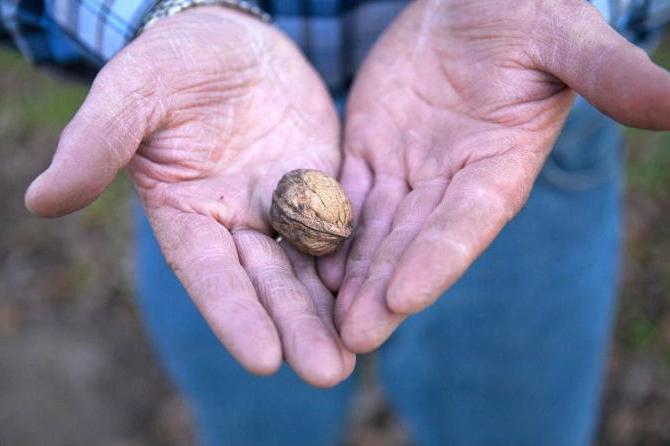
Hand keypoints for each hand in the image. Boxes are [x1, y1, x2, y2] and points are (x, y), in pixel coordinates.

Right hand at [25, 7, 353, 386]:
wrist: (233, 39)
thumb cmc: (175, 61)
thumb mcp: (135, 93)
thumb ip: (98, 143)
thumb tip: (41, 200)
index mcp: (187, 212)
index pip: (210, 274)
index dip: (234, 315)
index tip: (263, 359)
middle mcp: (236, 221)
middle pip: (268, 283)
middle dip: (296, 327)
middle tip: (329, 373)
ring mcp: (281, 206)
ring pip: (308, 267)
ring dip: (331, 310)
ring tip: (359, 352)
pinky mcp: (319, 186)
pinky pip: (343, 226)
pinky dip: (358, 259)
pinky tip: (383, 289)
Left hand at [319, 0, 669, 351]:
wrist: (475, 2)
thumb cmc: (527, 12)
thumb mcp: (566, 39)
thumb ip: (608, 74)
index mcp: (498, 167)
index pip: (466, 223)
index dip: (436, 259)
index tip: (402, 297)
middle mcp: (451, 182)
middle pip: (413, 244)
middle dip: (382, 290)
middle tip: (350, 338)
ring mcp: (408, 172)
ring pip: (374, 232)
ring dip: (349, 276)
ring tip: (319, 316)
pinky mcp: (371, 154)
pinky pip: (345, 198)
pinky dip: (325, 230)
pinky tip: (302, 260)